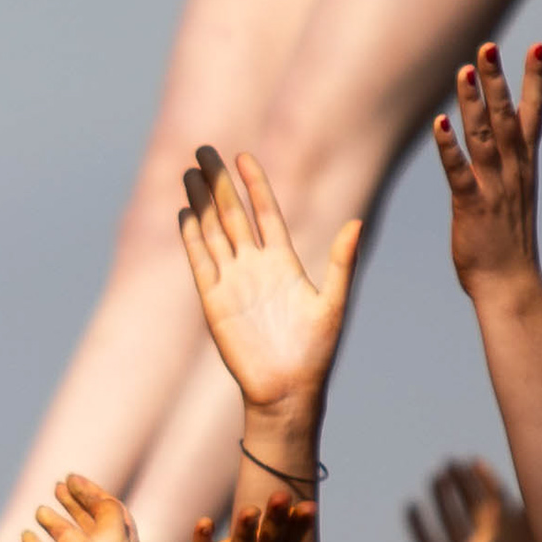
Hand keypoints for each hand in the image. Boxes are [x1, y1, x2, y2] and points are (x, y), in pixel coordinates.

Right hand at [177, 139, 362, 438]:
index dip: (254, 184)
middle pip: (233, 214)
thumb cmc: (314, 352)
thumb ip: (341, 261)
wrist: (287, 390)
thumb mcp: (333, 302)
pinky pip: (200, 261)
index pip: (265, 212)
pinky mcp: (213, 301)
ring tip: (189, 172)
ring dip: (201, 202)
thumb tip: (356, 222)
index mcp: (283, 263)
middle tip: (206, 151)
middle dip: (219, 182)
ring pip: (213, 232)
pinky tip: (184, 213)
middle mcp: (255, 267)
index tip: (243, 155)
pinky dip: (192, 237)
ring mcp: (231, 282)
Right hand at [405, 452, 541, 541]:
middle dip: (463, 485)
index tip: (475, 462)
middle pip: (474, 508)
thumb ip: (526, 532)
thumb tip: (524, 499)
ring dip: (443, 499)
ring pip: (451, 522)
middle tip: (450, 462)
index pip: (499, 503)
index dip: (487, 481)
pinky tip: (412, 507)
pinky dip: (420, 527)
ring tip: (436, 475)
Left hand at [431, 42, 541, 303]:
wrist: (510, 285)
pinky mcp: (472, 208)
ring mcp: (494, 188)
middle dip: (498, 80)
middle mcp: (513, 171)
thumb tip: (500, 135)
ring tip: (465, 70)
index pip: (532, 114)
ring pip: (484, 138)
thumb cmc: (507, 240)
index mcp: (524, 166)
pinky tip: (439, 124)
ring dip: (474, 103)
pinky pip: (459, 172)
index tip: (538, 46)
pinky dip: (449, 148)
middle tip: (490, 47)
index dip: (535, 80)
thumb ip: (508, 161)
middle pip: (506, 117)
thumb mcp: (513, 192)